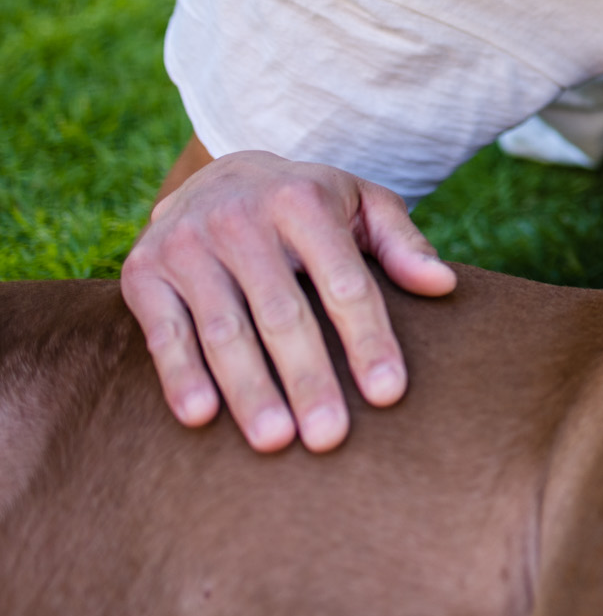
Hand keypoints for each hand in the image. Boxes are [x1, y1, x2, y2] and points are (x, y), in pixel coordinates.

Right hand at [122, 150, 456, 452]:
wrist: (218, 174)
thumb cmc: (310, 204)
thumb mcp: (363, 205)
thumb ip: (403, 245)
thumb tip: (445, 285)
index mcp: (303, 202)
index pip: (344, 282)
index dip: (368, 339)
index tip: (389, 393)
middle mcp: (241, 220)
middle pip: (283, 313)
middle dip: (309, 378)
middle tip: (331, 437)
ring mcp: (187, 245)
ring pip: (224, 330)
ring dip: (249, 389)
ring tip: (275, 441)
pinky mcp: (144, 270)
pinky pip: (164, 332)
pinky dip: (180, 375)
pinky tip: (201, 416)